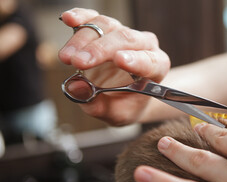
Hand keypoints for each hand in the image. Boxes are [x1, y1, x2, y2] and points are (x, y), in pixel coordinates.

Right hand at [58, 8, 169, 125]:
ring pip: (106, 26)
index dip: (136, 59)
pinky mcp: (106, 28)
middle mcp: (144, 46)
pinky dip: (81, 17)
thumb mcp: (115, 114)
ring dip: (83, 39)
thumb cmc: (125, 105)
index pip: (150, 60)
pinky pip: (93, 18)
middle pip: (125, 38)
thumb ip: (98, 105)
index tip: (119, 60)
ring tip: (67, 58)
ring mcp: (124, 34)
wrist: (122, 97)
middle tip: (78, 62)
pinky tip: (69, 19)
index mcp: (156, 67)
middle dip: (99, 49)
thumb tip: (77, 87)